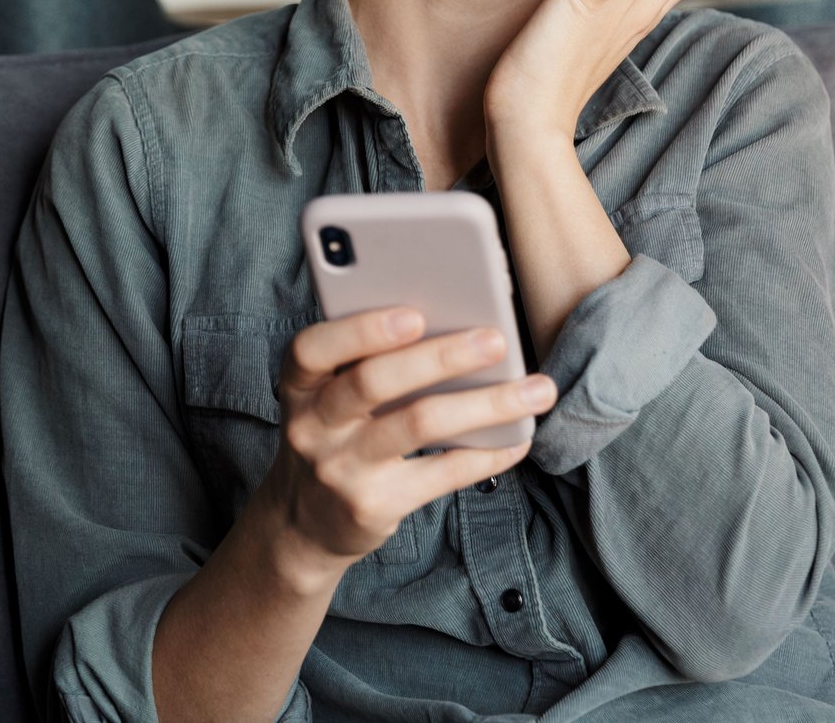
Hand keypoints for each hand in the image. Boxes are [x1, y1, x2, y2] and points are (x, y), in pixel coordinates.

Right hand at [250, 306, 557, 588]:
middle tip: (496, 341)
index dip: (361, 330)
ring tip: (535, 390)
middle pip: (373, 382)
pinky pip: (441, 473)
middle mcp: (310, 425)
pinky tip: (517, 439)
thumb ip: (365, 363)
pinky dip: (487, 453)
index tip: (415, 313)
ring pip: (418, 424)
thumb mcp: (326, 398)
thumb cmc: (333, 437)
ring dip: (484, 403)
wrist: (306, 521)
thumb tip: (454, 325)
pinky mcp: (372, 505)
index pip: (313, 348)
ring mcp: (340, 468)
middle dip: (441, 357)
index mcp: (299, 384)